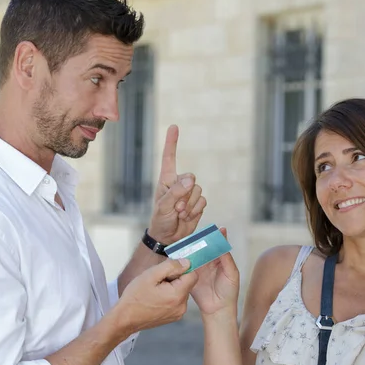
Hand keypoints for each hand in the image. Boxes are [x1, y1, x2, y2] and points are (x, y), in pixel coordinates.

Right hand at [115, 258, 198, 332]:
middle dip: (175, 278)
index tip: (168, 271)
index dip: (182, 269)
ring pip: (182, 292)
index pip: (193, 275)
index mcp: (178, 295)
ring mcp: (179, 313)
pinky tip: (156, 298)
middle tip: (158, 281)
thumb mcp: (151, 275)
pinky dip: (170, 296)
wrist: (125, 318)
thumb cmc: (135, 296)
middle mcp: (182, 306)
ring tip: (155, 290)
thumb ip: (171, 266)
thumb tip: (187, 262)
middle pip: (187, 284)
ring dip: (172, 287)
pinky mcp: (174, 317)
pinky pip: (178, 301)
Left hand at [148, 125, 206, 243]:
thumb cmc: (160, 220)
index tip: (174, 127)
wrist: (169, 238)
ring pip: (198, 190)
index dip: (172, 142)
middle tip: (175, 209)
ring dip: (189, 205)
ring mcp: (189, 193)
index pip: (170, 158)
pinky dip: (196, 210)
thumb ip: (176, 192)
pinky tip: (187, 217)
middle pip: (191, 179)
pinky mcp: (197, 203)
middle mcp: (179, 183)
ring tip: (179, 214)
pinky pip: (203, 201)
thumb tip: (191, 180)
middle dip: (184, 196)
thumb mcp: (164, 206)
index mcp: (167, 180)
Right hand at [191, 228, 239, 317]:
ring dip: (190, 249)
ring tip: (188, 241)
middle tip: (197, 233)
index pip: (216, 244)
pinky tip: (180, 254)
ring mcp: (198, 268)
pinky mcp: (190, 275)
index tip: (214, 228)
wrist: (218, 309)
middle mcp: (208, 261)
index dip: (215, 236)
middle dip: (200, 240)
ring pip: (194, 255)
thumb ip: (227, 259)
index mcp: (220, 259)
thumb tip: (223, 242)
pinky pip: (186, 266)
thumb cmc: (229, 291)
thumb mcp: (232, 274)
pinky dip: (183, 261)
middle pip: (203, 247)